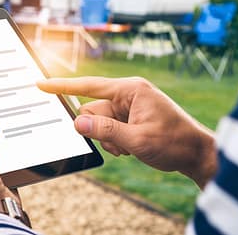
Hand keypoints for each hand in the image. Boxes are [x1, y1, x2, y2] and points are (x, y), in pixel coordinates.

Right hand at [38, 76, 216, 187]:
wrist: (196, 154)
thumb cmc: (174, 142)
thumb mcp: (137, 140)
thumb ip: (105, 131)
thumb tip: (77, 122)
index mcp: (131, 89)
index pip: (88, 86)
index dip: (62, 86)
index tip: (40, 83)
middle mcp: (128, 94)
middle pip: (92, 109)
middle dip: (99, 130)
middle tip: (119, 144)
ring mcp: (129, 107)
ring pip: (99, 122)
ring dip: (109, 139)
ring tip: (130, 147)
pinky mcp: (130, 118)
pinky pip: (108, 129)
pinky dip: (115, 141)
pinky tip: (132, 148)